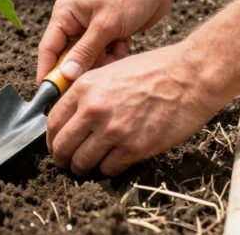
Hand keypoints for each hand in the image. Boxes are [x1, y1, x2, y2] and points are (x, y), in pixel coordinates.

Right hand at [37, 0, 172, 82]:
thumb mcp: (105, 26)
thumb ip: (84, 52)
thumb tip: (66, 75)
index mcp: (64, 14)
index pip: (48, 48)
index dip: (48, 72)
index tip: (51, 94)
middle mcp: (73, 22)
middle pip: (68, 57)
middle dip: (84, 66)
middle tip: (98, 72)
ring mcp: (89, 28)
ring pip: (88, 59)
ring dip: (103, 60)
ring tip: (117, 48)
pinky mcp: (105, 34)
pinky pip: (102, 55)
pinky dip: (114, 55)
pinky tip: (124, 43)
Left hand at [45, 44, 224, 175]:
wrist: (188, 77)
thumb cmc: (153, 70)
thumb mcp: (109, 71)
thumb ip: (87, 92)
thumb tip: (72, 114)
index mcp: (84, 88)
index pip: (54, 121)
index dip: (52, 138)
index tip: (56, 144)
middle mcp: (93, 110)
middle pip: (63, 146)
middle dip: (62, 158)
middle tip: (66, 162)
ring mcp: (113, 131)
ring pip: (83, 162)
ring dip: (83, 167)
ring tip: (87, 167)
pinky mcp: (134, 148)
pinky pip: (109, 168)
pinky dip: (108, 168)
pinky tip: (113, 162)